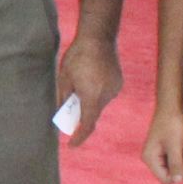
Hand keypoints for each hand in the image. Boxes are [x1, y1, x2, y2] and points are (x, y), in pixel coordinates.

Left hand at [57, 29, 123, 148]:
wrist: (98, 39)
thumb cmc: (77, 57)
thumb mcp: (64, 79)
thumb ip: (64, 99)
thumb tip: (63, 115)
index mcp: (92, 97)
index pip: (87, 125)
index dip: (79, 137)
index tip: (72, 145)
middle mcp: (107, 96)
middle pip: (93, 113)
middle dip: (81, 113)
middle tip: (69, 106)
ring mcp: (115, 89)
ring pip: (100, 103)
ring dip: (90, 100)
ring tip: (81, 82)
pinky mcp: (119, 83)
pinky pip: (106, 94)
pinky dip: (97, 92)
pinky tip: (91, 78)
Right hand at [141, 101, 182, 183]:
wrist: (171, 106)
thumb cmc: (172, 123)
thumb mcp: (175, 145)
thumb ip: (176, 164)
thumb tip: (179, 181)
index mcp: (149, 159)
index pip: (165, 180)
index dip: (178, 176)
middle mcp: (150, 158)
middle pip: (167, 175)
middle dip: (179, 170)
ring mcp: (156, 154)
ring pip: (171, 169)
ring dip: (180, 163)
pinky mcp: (163, 149)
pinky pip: (172, 161)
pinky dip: (180, 158)